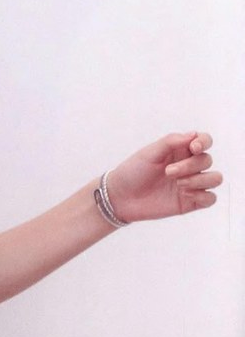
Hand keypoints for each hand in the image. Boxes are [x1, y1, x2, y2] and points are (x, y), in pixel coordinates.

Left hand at [104, 131, 221, 222]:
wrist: (121, 197)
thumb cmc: (132, 172)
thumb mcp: (149, 153)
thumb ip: (171, 142)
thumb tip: (193, 135)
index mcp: (179, 150)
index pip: (204, 141)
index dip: (204, 142)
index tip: (193, 148)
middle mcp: (188, 166)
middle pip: (207, 160)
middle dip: (190, 165)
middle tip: (168, 172)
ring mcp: (191, 184)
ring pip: (215, 178)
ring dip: (199, 180)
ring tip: (178, 184)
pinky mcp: (190, 202)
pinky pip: (210, 198)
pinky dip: (202, 195)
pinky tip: (185, 194)